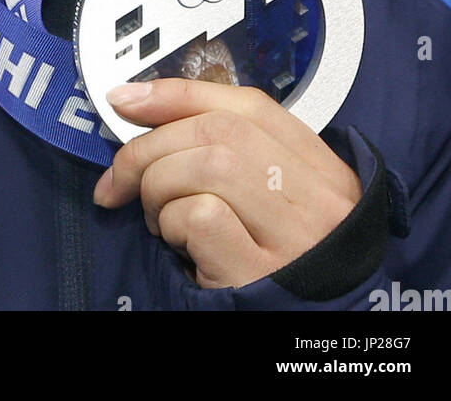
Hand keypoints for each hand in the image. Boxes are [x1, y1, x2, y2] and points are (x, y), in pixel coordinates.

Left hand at [92, 78, 362, 289]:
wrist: (302, 355)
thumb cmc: (272, 277)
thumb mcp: (266, 210)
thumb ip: (230, 159)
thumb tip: (139, 103)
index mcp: (327, 176)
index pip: (252, 106)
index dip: (181, 94)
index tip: (128, 100)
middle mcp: (323, 203)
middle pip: (221, 130)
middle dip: (152, 145)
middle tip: (123, 179)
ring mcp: (298, 241)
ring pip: (209, 164)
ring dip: (159, 187)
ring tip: (159, 220)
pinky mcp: (262, 277)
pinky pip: (202, 215)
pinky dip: (172, 223)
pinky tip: (180, 249)